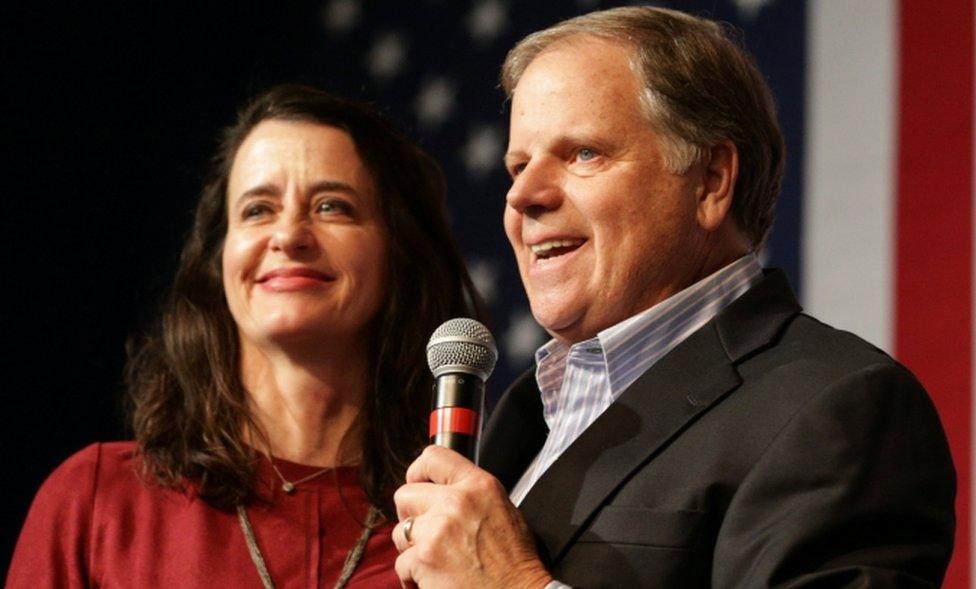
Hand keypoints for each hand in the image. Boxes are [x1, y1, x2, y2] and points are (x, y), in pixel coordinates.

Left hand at [392, 445, 552, 587]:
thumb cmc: (515, 561)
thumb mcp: (503, 509)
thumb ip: (472, 493)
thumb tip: (443, 488)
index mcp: (478, 485)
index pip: (434, 457)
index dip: (418, 471)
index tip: (416, 483)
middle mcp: (456, 501)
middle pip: (405, 494)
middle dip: (410, 514)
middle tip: (424, 531)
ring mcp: (437, 530)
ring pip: (400, 530)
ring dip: (411, 547)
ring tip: (434, 560)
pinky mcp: (423, 558)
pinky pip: (402, 563)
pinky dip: (413, 576)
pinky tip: (433, 581)